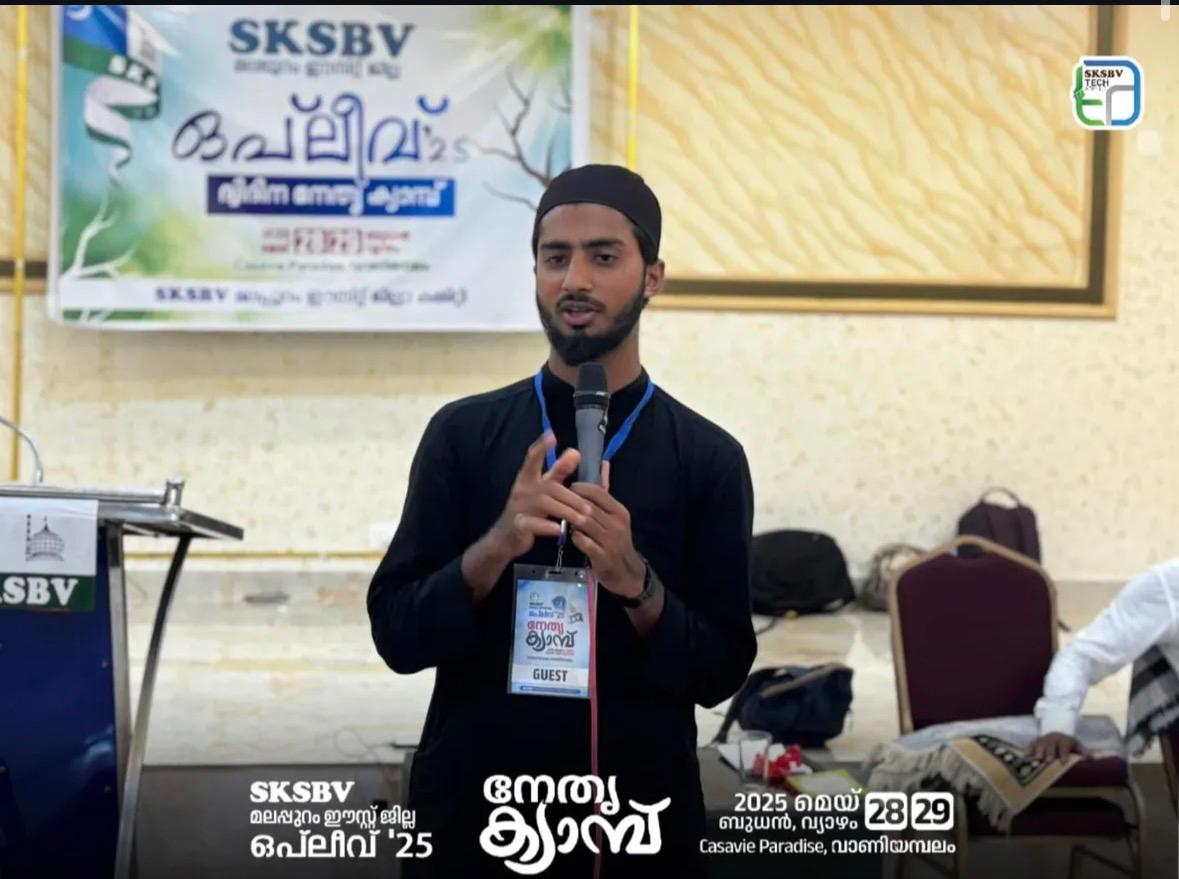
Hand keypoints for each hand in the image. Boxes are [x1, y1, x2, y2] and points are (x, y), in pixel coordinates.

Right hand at [485, 431, 593, 560]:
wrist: (506, 537)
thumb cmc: (529, 509)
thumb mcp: (543, 489)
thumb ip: (558, 471)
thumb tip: (575, 452)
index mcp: (528, 478)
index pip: (532, 458)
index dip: (541, 447)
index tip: (551, 435)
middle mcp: (522, 489)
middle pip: (550, 487)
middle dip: (571, 497)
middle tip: (589, 508)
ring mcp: (518, 507)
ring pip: (545, 504)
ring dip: (566, 511)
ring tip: (582, 520)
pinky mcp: (518, 525)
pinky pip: (532, 523)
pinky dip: (545, 526)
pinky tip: (558, 529)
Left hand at [569, 461, 645, 598]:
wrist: (626, 571)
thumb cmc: (615, 540)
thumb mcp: (615, 516)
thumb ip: (604, 493)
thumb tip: (602, 463)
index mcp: (619, 511)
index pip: (598, 492)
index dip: (580, 488)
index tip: (566, 487)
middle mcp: (616, 524)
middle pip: (589, 507)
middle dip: (570, 502)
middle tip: (555, 499)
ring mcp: (610, 541)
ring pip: (585, 524)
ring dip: (570, 519)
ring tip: (558, 515)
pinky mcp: (602, 556)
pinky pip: (584, 542)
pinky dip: (574, 537)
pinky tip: (568, 535)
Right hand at [1029, 732, 1089, 762]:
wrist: (1057, 735)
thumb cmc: (1069, 745)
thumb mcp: (1078, 747)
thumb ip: (1084, 752)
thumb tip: (1093, 759)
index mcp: (1064, 739)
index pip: (1064, 745)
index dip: (1064, 753)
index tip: (1064, 761)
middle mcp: (1052, 737)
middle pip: (1050, 744)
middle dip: (1050, 752)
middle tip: (1049, 761)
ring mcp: (1043, 739)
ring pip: (1040, 743)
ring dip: (1038, 751)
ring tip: (1037, 759)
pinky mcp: (1035, 741)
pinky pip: (1031, 744)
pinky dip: (1029, 750)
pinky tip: (1026, 756)